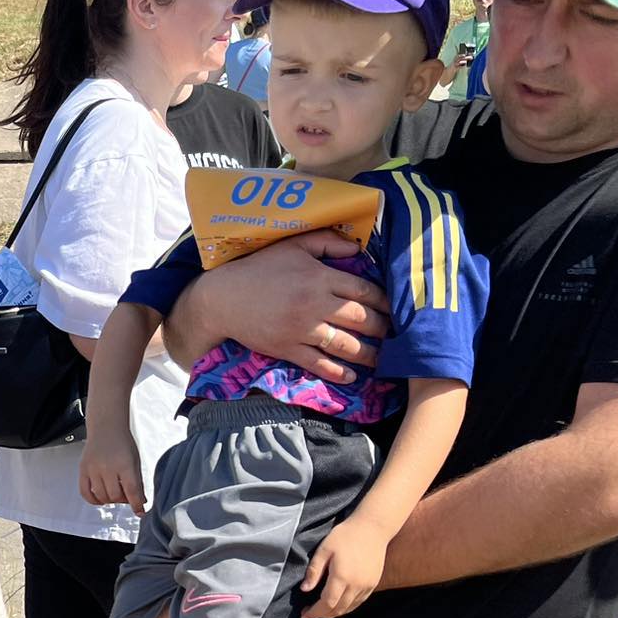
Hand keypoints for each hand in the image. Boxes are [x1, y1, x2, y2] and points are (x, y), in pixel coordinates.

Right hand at [79, 424, 145, 512]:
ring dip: (110, 500)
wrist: (106, 426)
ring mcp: (93, 469)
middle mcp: (107, 467)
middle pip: (115, 496)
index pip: (132, 490)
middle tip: (127, 496)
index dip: (137, 504)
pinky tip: (101, 498)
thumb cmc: (122, 441)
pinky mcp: (83, 469)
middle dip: (123, 500)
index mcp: (124, 464)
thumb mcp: (135, 460)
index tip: (140, 512)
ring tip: (115, 493)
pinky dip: (93, 500)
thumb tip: (141, 501)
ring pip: (101, 496)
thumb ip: (137, 481)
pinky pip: (85, 492)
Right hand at [193, 234, 391, 382]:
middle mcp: (314, 304)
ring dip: (367, 354)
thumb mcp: (291, 246)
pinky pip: (319, 364)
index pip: (363, 290)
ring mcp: (301, 329)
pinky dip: (338, 372)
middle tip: (394, 334)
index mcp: (319, 277)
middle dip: (382, 328)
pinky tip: (351, 376)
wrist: (222, 298)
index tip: (395, 308)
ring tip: (381, 358)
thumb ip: (326, 242)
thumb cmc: (258, 268)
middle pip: (360, 319)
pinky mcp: (287, 349)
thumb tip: (358, 249)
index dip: (384, 301)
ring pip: (345, 345)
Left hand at [301, 516, 388, 617]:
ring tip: (322, 610)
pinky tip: (339, 604)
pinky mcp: (374, 583)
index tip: (304, 615)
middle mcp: (356, 585)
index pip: (326, 604)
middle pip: (338, 610)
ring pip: (349, 608)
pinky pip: (359, 602)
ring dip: (335, 612)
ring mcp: (367, 586)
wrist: (373, 527)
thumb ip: (314, 571)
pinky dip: (347, 607)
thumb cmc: (346, 535)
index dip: (314, 613)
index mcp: (341, 577)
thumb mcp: (324, 550)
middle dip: (322, 615)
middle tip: (310, 613)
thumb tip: (305, 589)